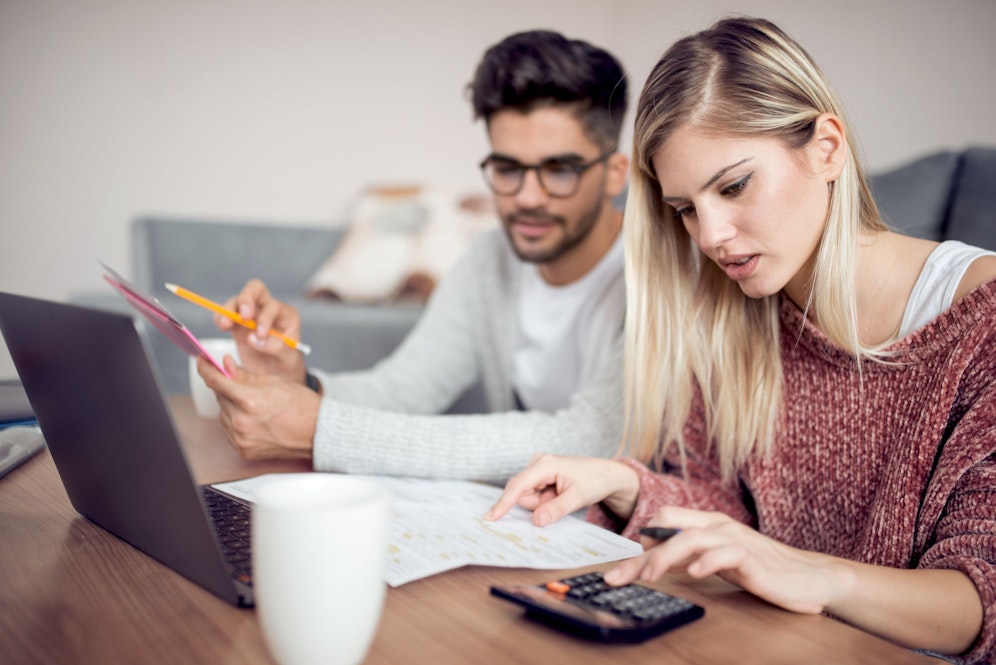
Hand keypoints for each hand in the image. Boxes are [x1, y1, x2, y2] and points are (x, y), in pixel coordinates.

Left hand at [197, 355, 317, 460]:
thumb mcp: (274, 382)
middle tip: (239, 382)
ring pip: (224, 414)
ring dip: (231, 405)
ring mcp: (242, 438)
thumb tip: (226, 366)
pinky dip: (236, 421)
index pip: (216, 381)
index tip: (201, 361)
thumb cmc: (302, 407)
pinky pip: (230, 430)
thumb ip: (244, 375)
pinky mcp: (244, 449)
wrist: (318, 433)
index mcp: (249, 400)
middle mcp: (242, 421)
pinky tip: (253, 418)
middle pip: (220, 397)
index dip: (205, 368)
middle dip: (226, 387)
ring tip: (254, 404)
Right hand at [216, 279, 305, 382]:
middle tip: (243, 316)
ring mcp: (251, 315)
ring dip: (228, 310)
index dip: (265, 318)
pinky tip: (222, 327)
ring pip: (237, 300)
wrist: (277, 374)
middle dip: (246, 299)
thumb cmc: (287, 363)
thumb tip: (253, 338)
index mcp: (286, 315)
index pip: (274, 306)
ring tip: (225, 325)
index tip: (260, 334)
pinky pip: (225, 314)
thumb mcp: (288, 358)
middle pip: (256, 289)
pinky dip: (220, 317)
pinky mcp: (237, 325)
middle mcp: (268, 310)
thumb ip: (275, 347)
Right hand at [484, 454, 639, 526]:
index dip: (504, 502)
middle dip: (538, 504)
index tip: (491, 517)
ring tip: (562, 495)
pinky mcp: (539, 476)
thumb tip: (536, 521)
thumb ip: (556, 509)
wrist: (605, 474)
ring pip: (527, 497)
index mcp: (546, 464)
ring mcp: (537, 469)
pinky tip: (558, 494)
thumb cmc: (594, 481)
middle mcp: (538, 463)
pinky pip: (533, 496)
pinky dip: (544, 500)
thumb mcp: (578, 498)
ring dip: (542, 503)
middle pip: (522, 494)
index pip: (519, 485)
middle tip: (560, 499)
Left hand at [605, 505, 834, 614]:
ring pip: (691, 536)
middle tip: (617, 578)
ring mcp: (735, 539)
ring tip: (648, 576)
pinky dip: (707, 562)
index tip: (618, 569)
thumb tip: (655, 560)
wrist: (810, 578)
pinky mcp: (753, 558)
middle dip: (640, 552)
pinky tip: (694, 574)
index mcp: (708, 523)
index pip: (663, 522)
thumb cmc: (763, 569)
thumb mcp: (718, 560)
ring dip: (665, 556)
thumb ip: (690, 556)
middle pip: (669, 526)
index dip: (638, 543)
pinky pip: (727, 554)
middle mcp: (718, 526)